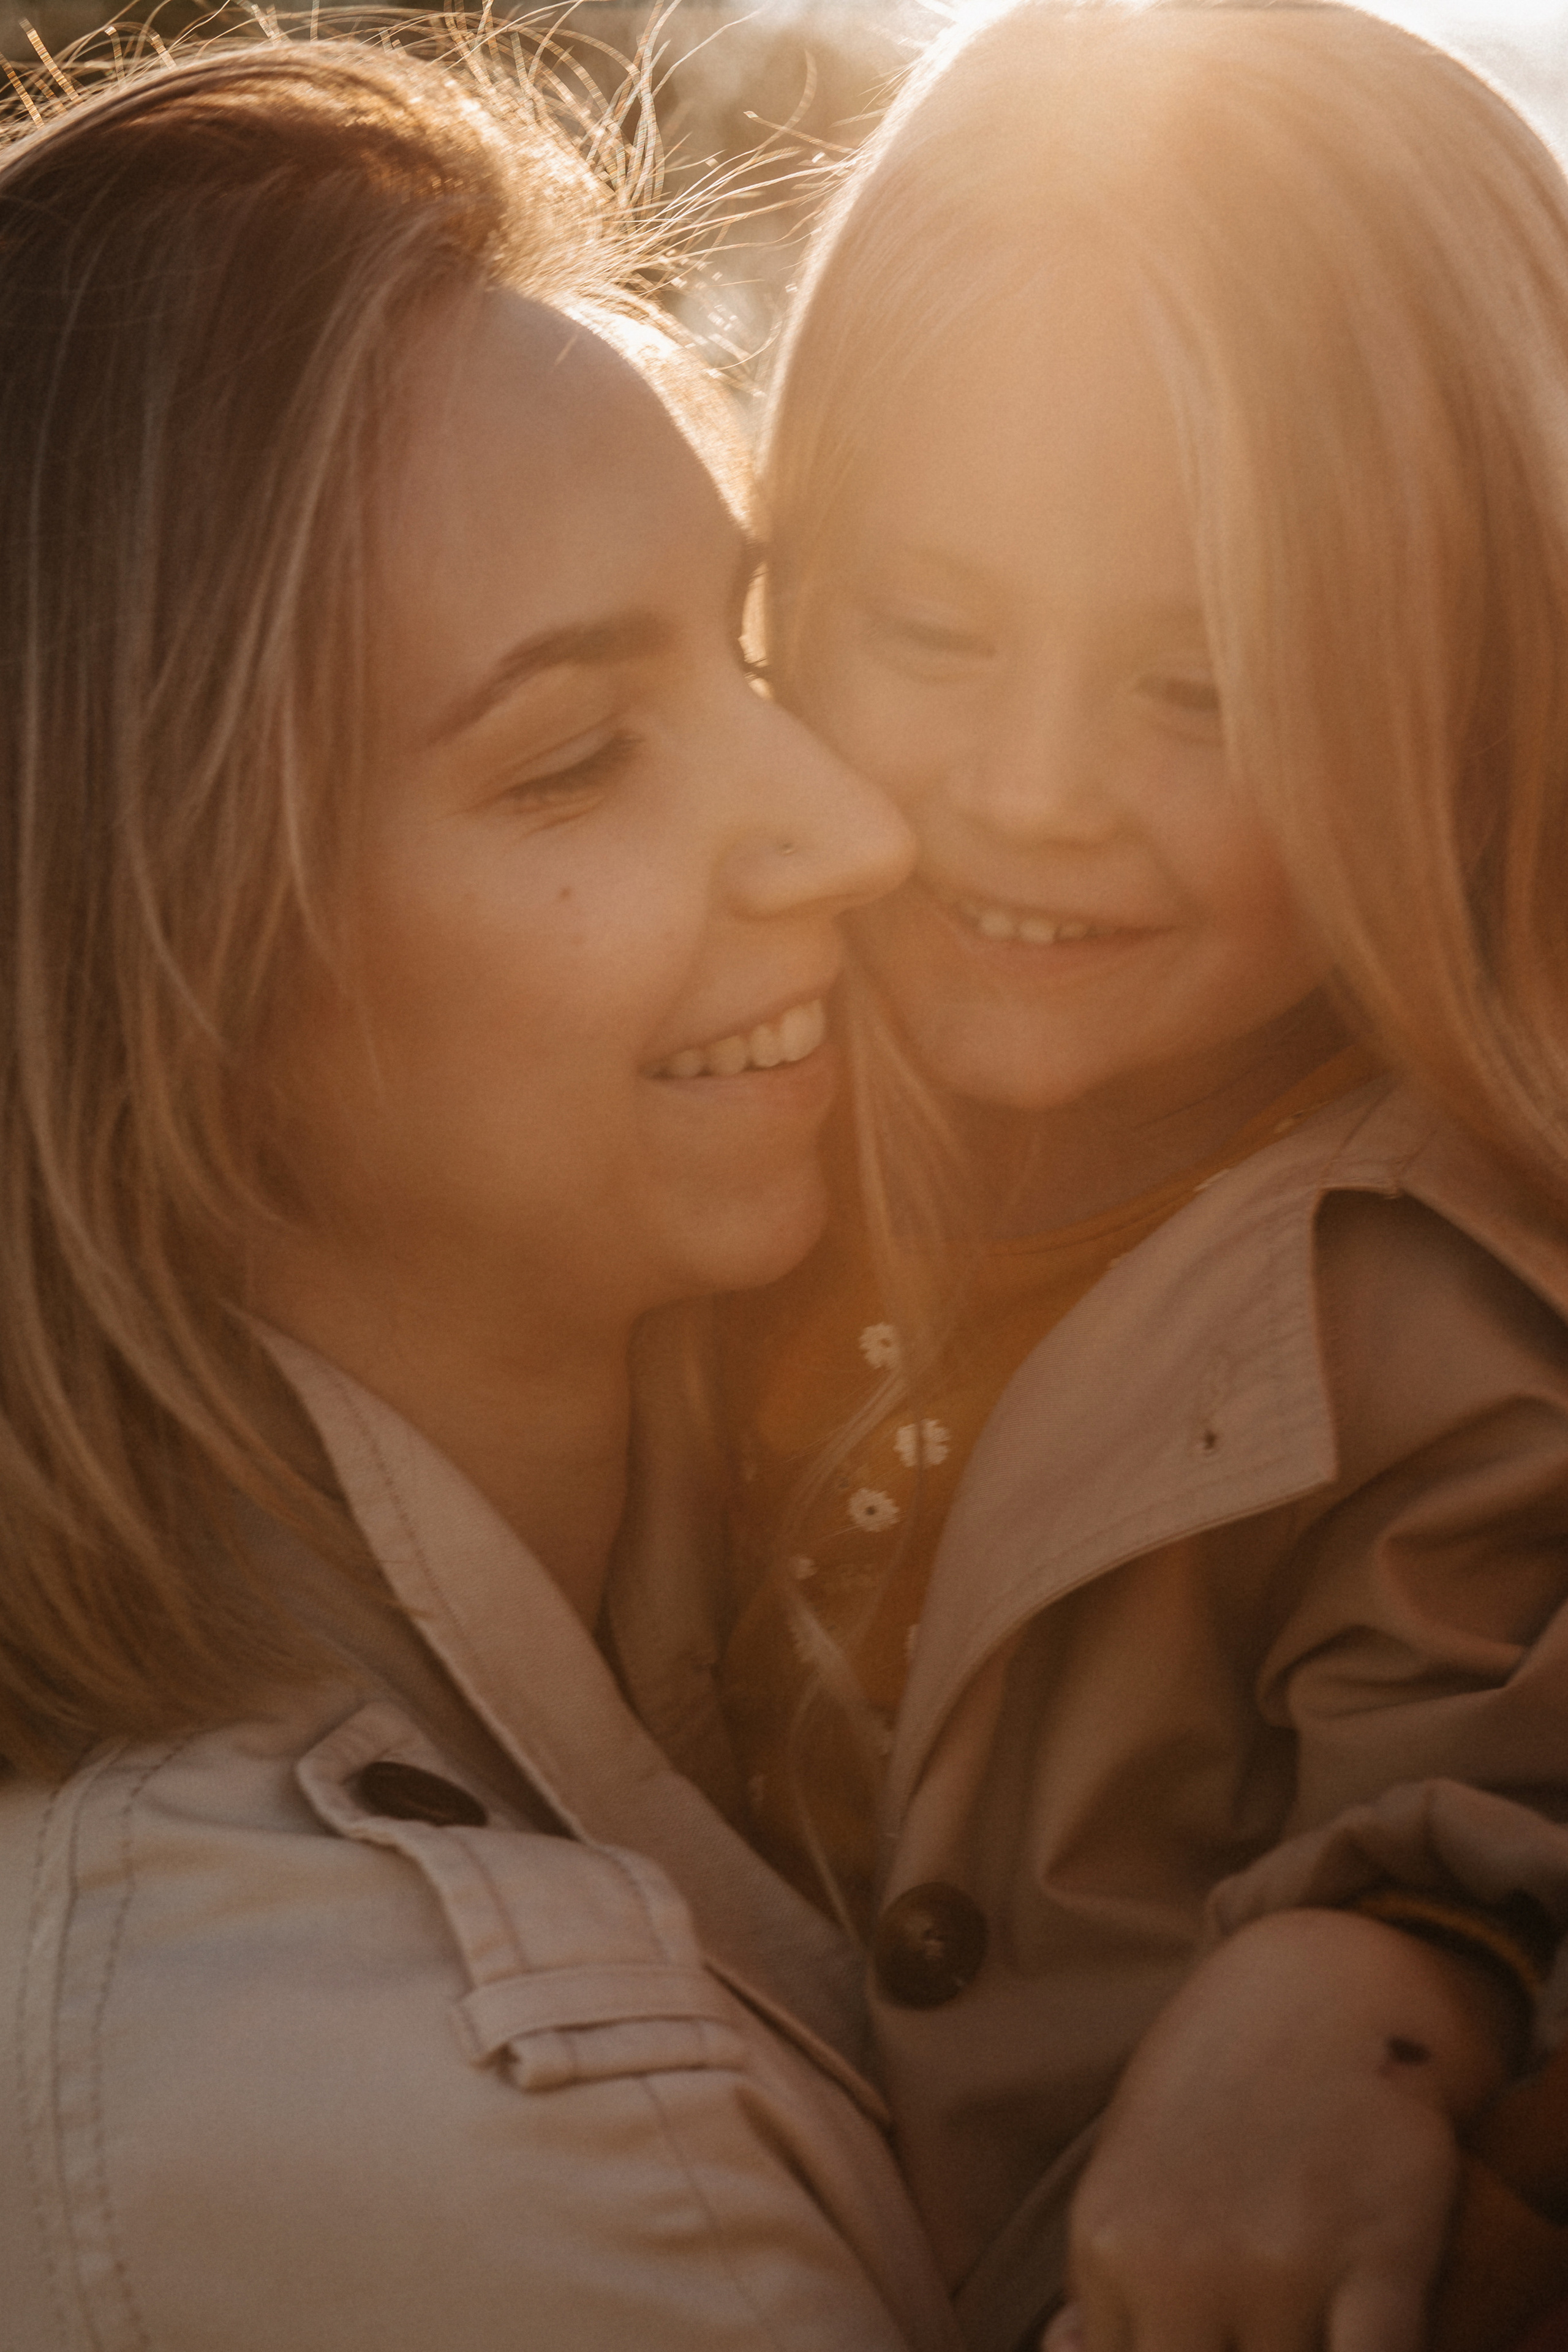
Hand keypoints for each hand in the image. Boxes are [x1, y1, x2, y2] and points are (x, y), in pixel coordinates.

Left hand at [1060, 1907, 1514, 2351]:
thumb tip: (1067, 2351)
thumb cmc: (1222, 2080)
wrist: (1327, 1986)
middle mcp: (1182, 2266)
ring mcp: (1280, 2266)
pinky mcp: (1380, 2259)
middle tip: (1246, 2325)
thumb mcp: (1128, 2166)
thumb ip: (1103, 2276)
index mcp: (1109, 2245)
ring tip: (1305, 2322)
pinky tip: (1358, 2332)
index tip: (1205, 2333)